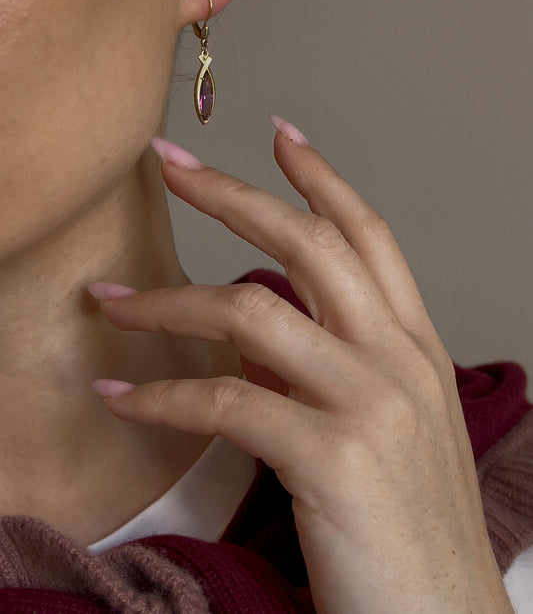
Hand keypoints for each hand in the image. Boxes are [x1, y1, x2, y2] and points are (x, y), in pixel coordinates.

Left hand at [91, 121, 512, 613]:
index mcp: (414, 350)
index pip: (368, 236)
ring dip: (167, 300)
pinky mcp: (333, 458)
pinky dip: (162, 395)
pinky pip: (225, 401)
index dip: (322, 178)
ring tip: (109, 302)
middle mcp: (398, 362)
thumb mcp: (385, 434)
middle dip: (231, 192)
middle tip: (169, 163)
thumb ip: (327, 375)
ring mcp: (371, 404)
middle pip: (308, 243)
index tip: (279, 133)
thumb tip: (257, 346)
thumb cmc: (410, 534)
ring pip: (252, 310)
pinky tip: (122, 396)